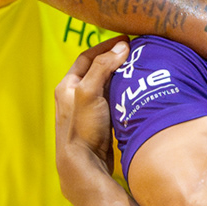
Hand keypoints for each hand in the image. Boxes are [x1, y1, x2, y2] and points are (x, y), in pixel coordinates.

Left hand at [54, 36, 130, 186]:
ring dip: (121, 78)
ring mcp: (87, 111)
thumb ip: (102, 67)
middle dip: (115, 61)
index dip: (105, 47)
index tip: (125, 40)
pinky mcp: (99, 124)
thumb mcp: (89, 92)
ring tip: (139, 71)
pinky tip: (137, 94)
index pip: (87, 57)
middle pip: (97, 71)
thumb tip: (121, 47)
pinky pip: (112, 102)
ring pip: (106, 87)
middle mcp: (74, 97)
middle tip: (136, 54)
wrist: (84, 165)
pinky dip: (124, 94)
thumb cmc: (82, 128)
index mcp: (66, 86)